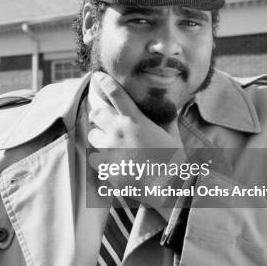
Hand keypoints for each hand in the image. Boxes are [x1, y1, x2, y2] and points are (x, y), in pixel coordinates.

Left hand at [86, 72, 185, 218]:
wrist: (169, 189)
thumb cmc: (174, 161)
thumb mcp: (172, 135)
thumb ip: (166, 119)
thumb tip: (168, 108)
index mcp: (134, 120)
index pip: (115, 94)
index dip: (103, 82)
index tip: (97, 76)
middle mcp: (118, 132)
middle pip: (96, 113)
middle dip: (99, 115)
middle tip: (106, 121)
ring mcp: (110, 150)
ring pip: (93, 136)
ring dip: (99, 137)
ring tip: (111, 144)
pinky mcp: (106, 168)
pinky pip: (96, 158)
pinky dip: (102, 158)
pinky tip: (115, 162)